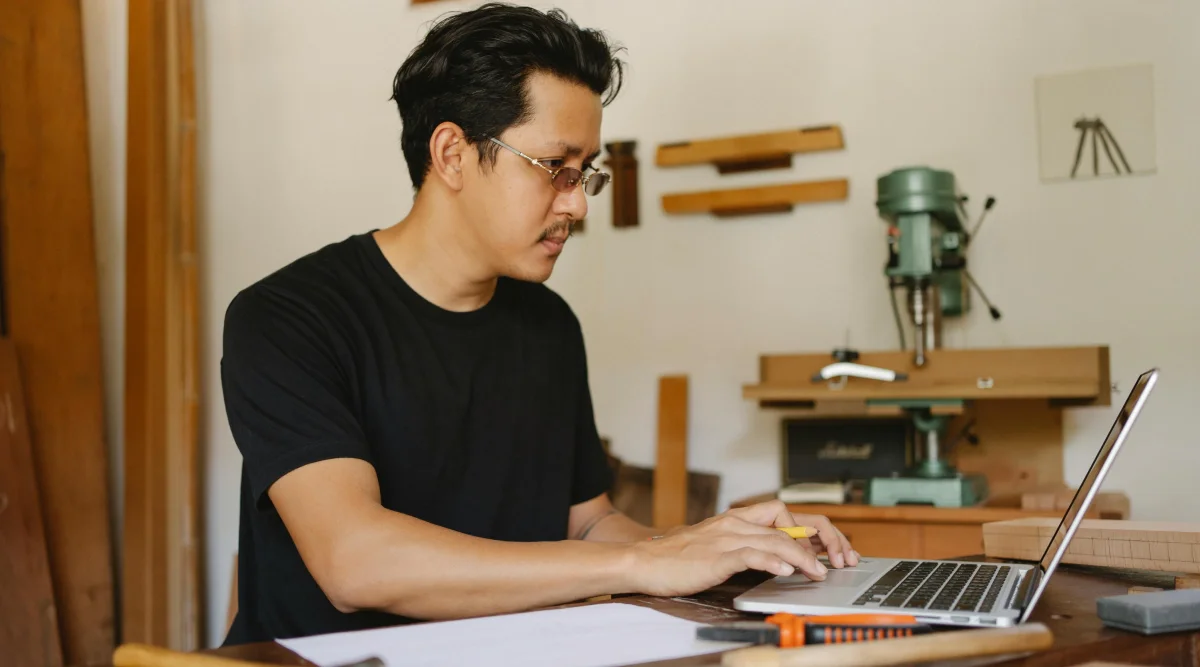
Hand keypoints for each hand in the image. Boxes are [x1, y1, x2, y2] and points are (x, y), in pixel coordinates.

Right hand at [625, 500, 852, 597]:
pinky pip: (751, 553)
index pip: (784, 512)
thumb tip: (775, 559)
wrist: (643, 562)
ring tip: (819, 572)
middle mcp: (734, 523)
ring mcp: (726, 538)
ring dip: (803, 556)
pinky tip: (786, 571)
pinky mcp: (716, 556)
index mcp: (735, 518)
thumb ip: (743, 547)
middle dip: (819, 539)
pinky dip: (772, 560)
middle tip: (837, 559)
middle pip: (787, 522)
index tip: (828, 549)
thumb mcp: (716, 546)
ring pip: (775, 538)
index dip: (811, 529)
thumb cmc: (677, 558)